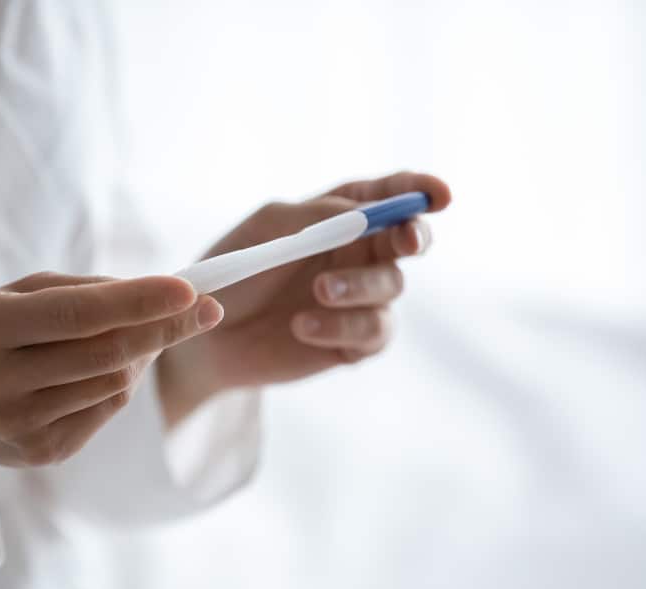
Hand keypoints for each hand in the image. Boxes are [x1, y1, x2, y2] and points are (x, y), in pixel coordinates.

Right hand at [0, 272, 222, 470]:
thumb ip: (82, 291)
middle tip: (209, 308)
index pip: (79, 314)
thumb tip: (158, 298)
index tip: (189, 288)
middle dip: (166, 328)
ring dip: (142, 354)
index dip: (140, 302)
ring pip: (114, 384)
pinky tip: (110, 368)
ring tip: (137, 336)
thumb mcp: (16, 295)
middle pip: (107, 354)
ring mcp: (20, 424)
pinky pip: (106, 411)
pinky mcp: (42, 453)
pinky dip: (121, 383)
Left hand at [157, 171, 450, 424]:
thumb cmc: (234, 272)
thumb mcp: (265, 231)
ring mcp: (359, 299)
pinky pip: (372, 332)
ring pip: (392, 287)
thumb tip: (364, 213)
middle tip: (403, 240)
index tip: (438, 194)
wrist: (207, 335)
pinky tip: (303, 326)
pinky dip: (343, 326)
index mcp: (340, 215)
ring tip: (318, 292)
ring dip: (360, 286)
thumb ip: (312, 217)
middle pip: (409, 239)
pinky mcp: (351, 341)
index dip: (420, 189)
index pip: (390, 194)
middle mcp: (358, 253)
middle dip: (413, 236)